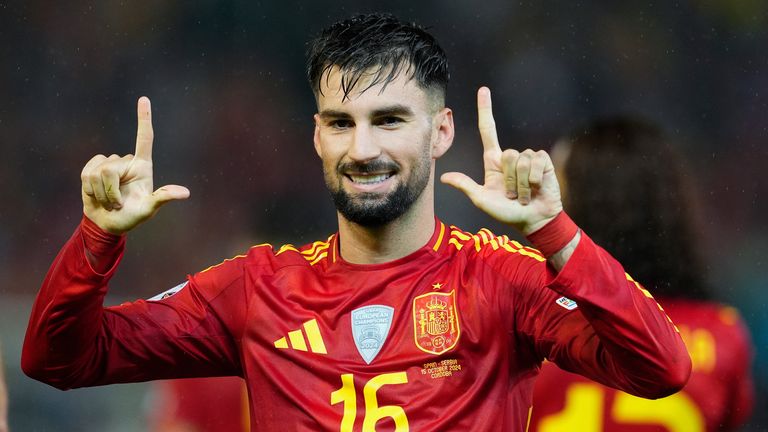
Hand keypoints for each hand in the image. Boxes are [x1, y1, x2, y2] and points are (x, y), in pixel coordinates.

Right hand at [80, 97, 189, 234]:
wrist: (108, 224)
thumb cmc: (132, 217)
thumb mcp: (149, 209)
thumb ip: (163, 198)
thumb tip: (185, 193)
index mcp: (143, 166)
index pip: (145, 138)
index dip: (144, 118)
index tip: (144, 99)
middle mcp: (126, 161)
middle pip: (112, 167)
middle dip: (111, 191)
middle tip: (117, 204)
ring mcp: (108, 164)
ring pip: (98, 172)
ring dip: (101, 193)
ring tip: (109, 201)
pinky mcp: (91, 169)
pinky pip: (86, 174)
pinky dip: (90, 190)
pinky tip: (96, 196)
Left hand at [441, 87, 561, 234]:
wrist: (533, 220)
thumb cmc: (507, 213)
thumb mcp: (482, 200)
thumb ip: (466, 186)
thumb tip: (444, 177)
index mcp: (494, 162)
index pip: (488, 130)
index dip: (485, 110)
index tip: (483, 90)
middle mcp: (511, 157)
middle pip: (507, 153)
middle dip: (509, 179)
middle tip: (513, 195)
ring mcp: (527, 158)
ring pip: (520, 160)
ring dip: (521, 183)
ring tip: (524, 194)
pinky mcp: (542, 162)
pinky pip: (535, 162)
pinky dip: (534, 180)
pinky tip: (537, 188)